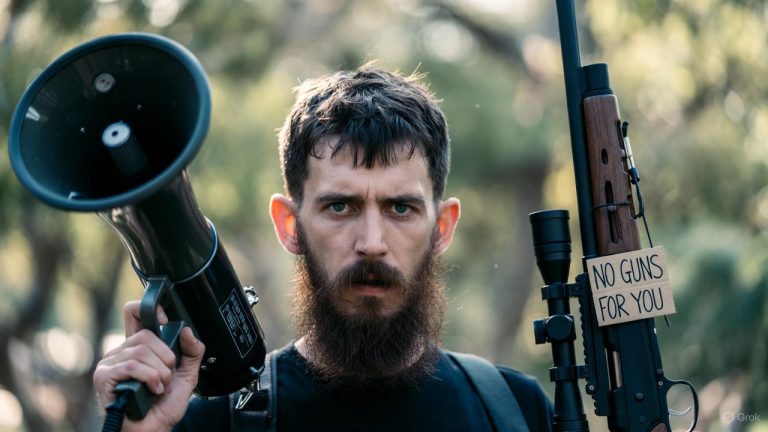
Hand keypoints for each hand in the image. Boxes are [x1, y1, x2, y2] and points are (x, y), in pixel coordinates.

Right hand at [93, 301, 205, 431]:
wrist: (153, 429)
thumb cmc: (163, 406)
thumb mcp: (187, 375)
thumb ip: (192, 352)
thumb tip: (187, 331)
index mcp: (138, 348)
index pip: (134, 313)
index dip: (149, 309)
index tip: (165, 320)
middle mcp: (122, 352)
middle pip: (145, 333)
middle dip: (165, 357)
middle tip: (166, 375)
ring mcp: (110, 363)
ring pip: (141, 351)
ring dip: (160, 372)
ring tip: (159, 386)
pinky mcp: (104, 376)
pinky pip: (131, 365)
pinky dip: (149, 378)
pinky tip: (152, 390)